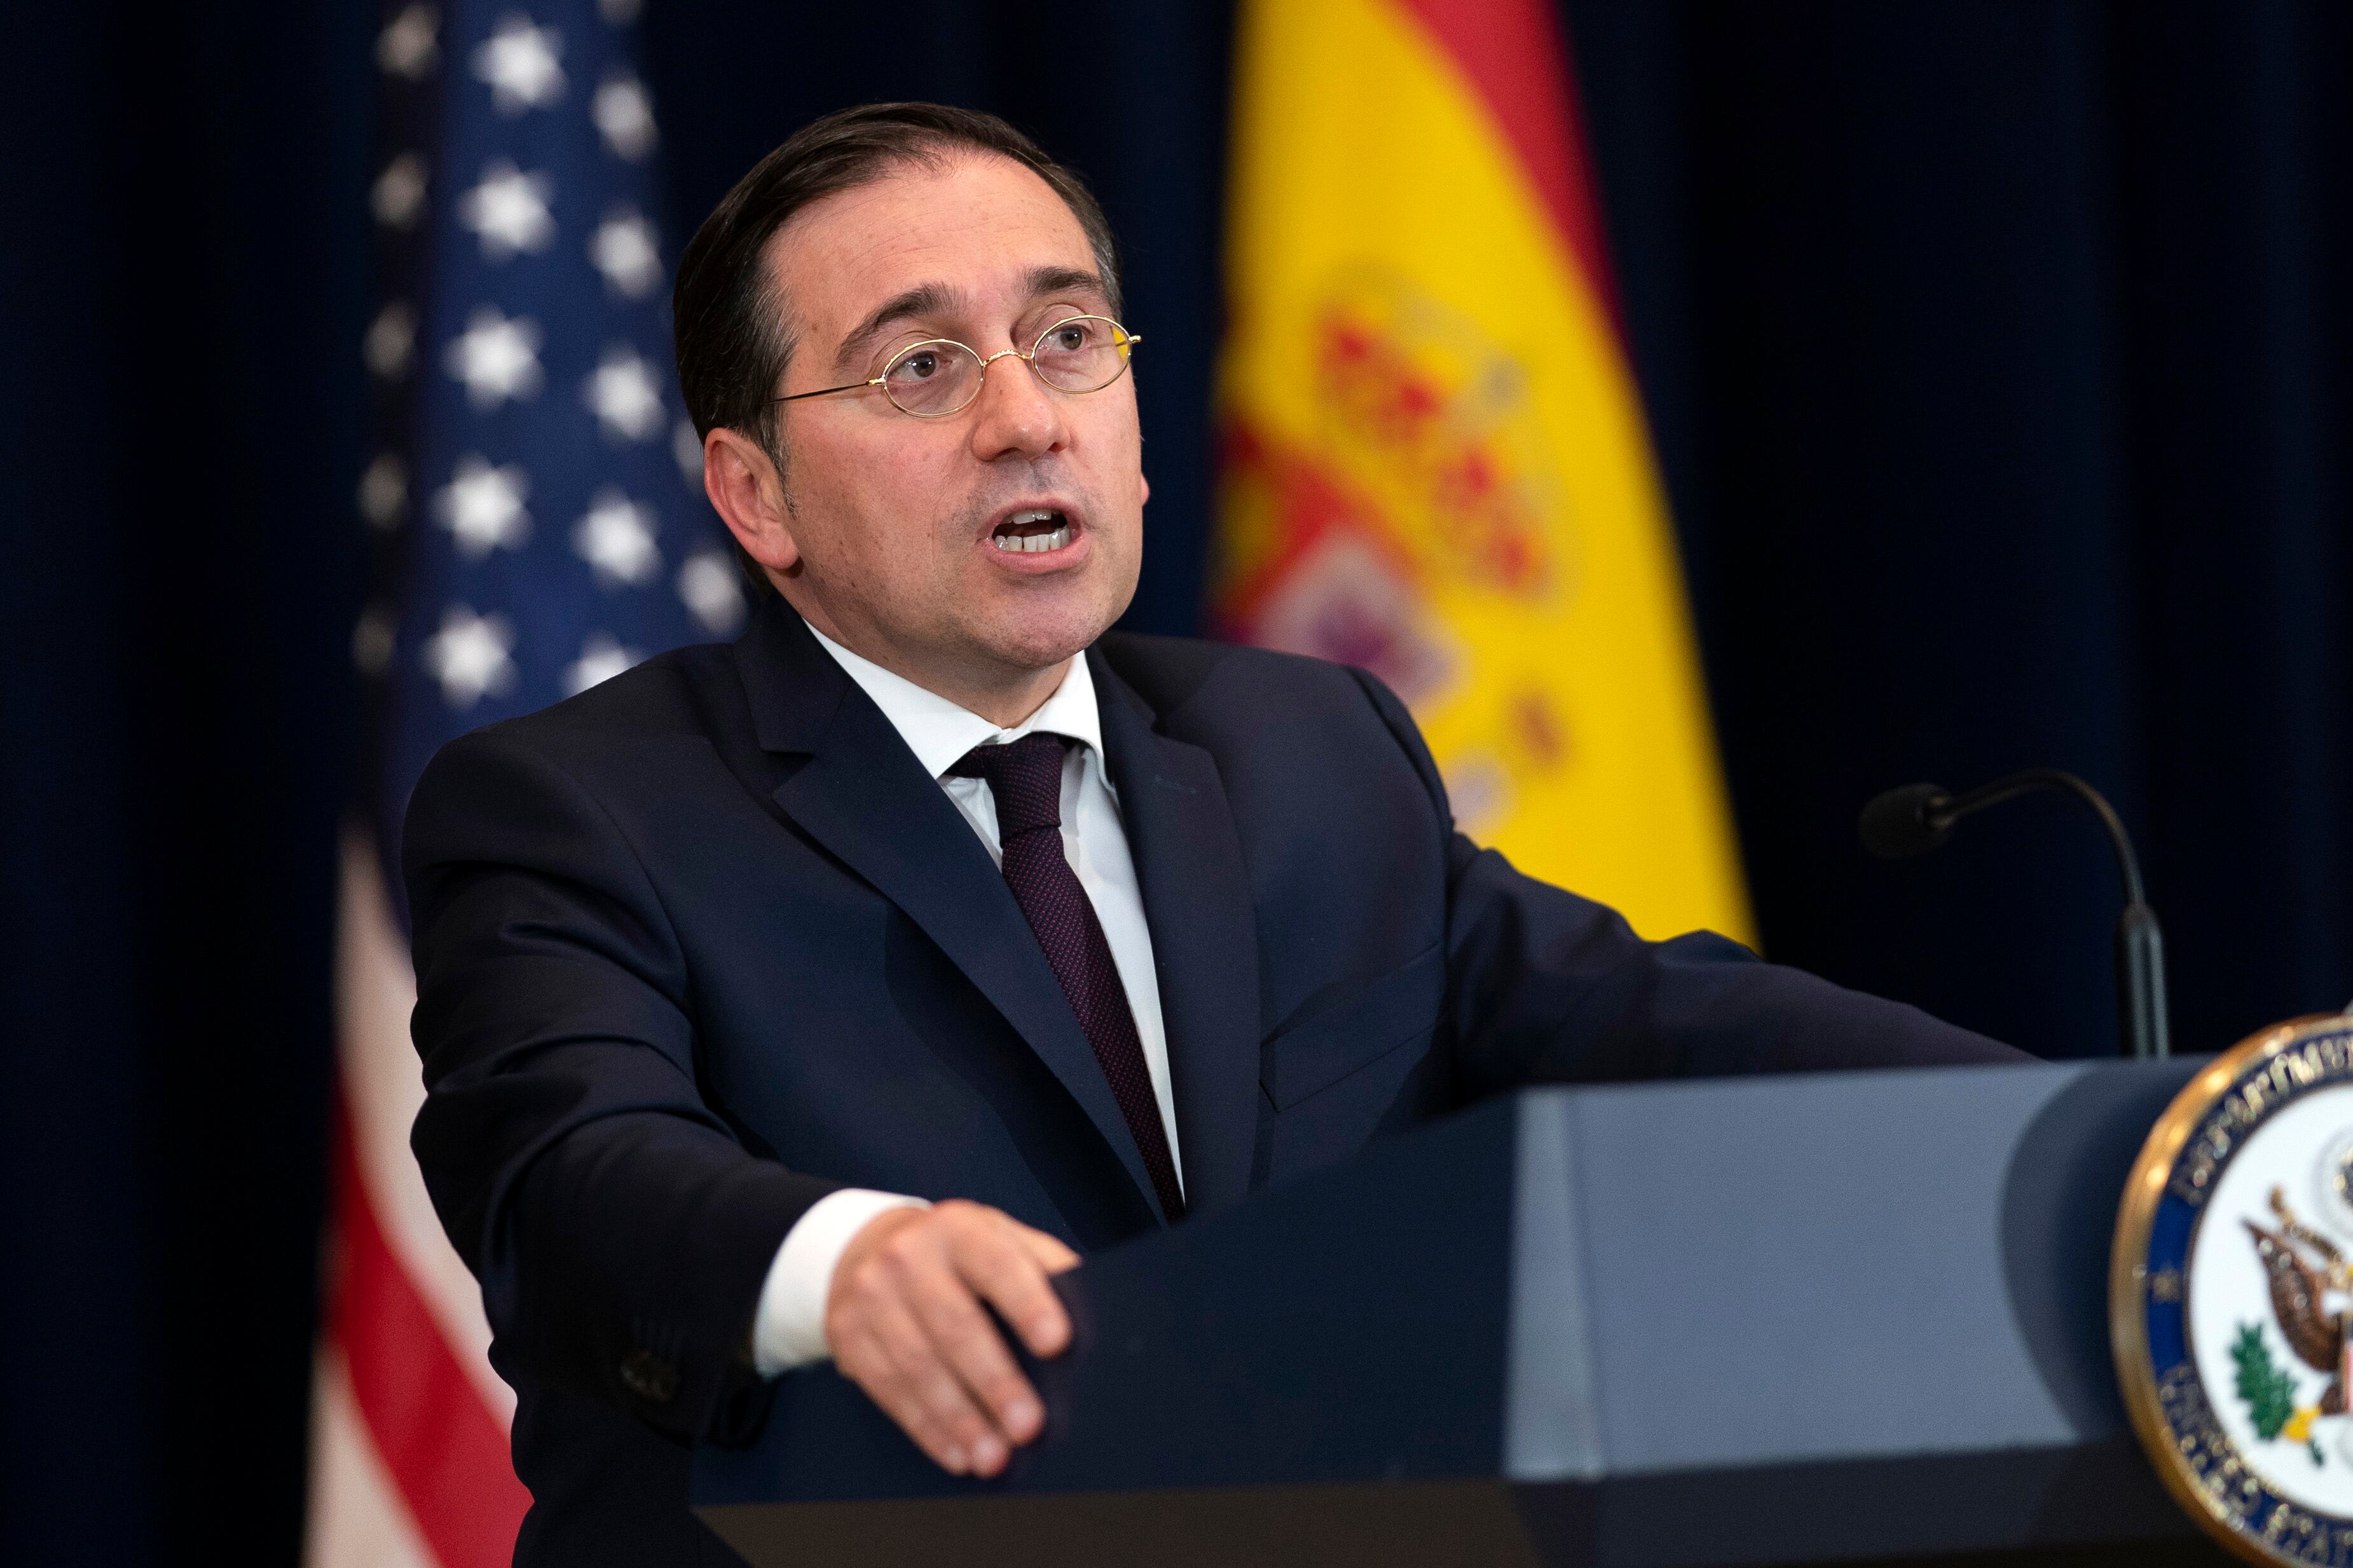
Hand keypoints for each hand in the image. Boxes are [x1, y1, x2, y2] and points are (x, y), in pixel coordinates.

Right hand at [824, 1199, 1079, 1476]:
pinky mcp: (847, 1335)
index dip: (1028, 1303)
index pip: (998, 1264)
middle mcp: (908, 1257)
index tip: (1057, 1343)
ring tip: (995, 1457)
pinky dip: (927, 1428)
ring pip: (918, 1365)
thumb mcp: (997, 1237)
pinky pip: (889, 1390)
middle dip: (994, 1381)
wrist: (866, 1247)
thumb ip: (1041, 1265)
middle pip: (955, 1325)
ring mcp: (871, 1296)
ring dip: (960, 1419)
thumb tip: (1091, 1312)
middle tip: (1029, 1426)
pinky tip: (958, 1453)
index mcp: (958, 1228)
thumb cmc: (956, 1254)